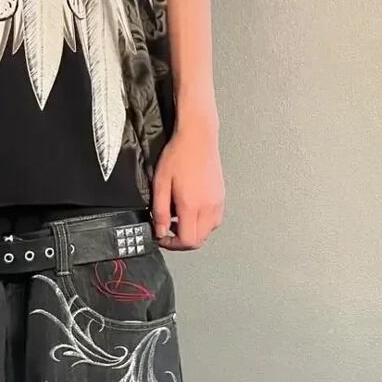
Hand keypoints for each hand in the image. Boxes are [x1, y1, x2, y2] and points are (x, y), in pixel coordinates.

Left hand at [151, 114, 224, 250]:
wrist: (198, 136)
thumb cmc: (177, 156)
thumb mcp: (160, 184)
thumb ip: (160, 211)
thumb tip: (160, 232)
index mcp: (191, 205)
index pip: (187, 240)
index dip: (172, 244)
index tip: (162, 237)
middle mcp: (208, 207)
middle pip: (199, 240)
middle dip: (182, 241)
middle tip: (168, 231)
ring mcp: (217, 202)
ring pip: (207, 232)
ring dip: (193, 233)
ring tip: (178, 221)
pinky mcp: (221, 197)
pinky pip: (214, 221)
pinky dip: (202, 224)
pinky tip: (191, 212)